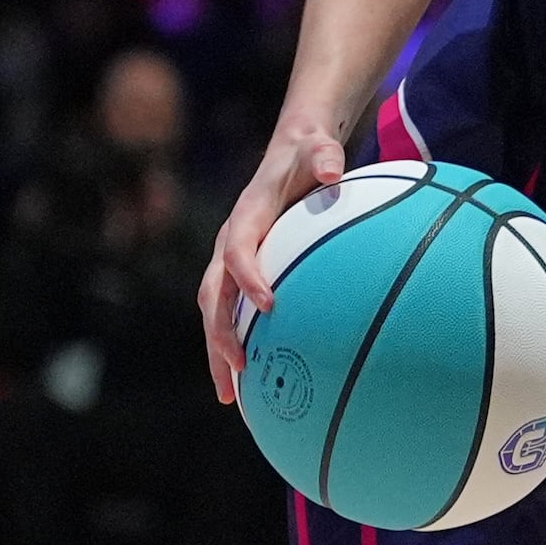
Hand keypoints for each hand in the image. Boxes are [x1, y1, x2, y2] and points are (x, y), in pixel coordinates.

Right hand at [198, 120, 354, 404]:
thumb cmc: (309, 154)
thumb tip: (333, 169)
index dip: (247, 278)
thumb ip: (325, 156)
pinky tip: (253, 384)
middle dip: (219, 334)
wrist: (292, 153)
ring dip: (218, 353)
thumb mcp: (318, 147)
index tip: (268, 307)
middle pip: (213, 295)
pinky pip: (231, 315)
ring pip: (214, 313)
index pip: (237, 252)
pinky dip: (235, 347)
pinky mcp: (242, 276)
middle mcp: (229, 244)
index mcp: (246, 218)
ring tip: (230, 397)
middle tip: (238, 369)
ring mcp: (231, 262)